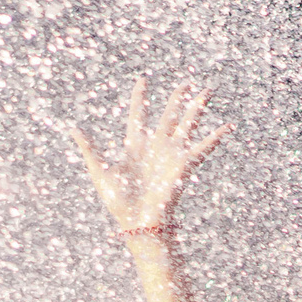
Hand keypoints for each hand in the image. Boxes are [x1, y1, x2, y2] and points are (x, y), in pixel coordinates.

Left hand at [70, 77, 229, 238]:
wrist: (138, 221)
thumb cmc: (118, 201)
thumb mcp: (100, 170)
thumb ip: (90, 148)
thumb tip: (73, 128)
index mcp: (135, 145)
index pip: (138, 114)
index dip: (140, 97)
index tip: (143, 80)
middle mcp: (156, 146)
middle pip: (169, 115)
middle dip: (178, 98)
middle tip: (187, 83)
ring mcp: (172, 153)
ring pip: (188, 124)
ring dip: (197, 108)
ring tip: (207, 92)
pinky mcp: (185, 164)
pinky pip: (203, 147)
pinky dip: (216, 137)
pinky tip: (228, 126)